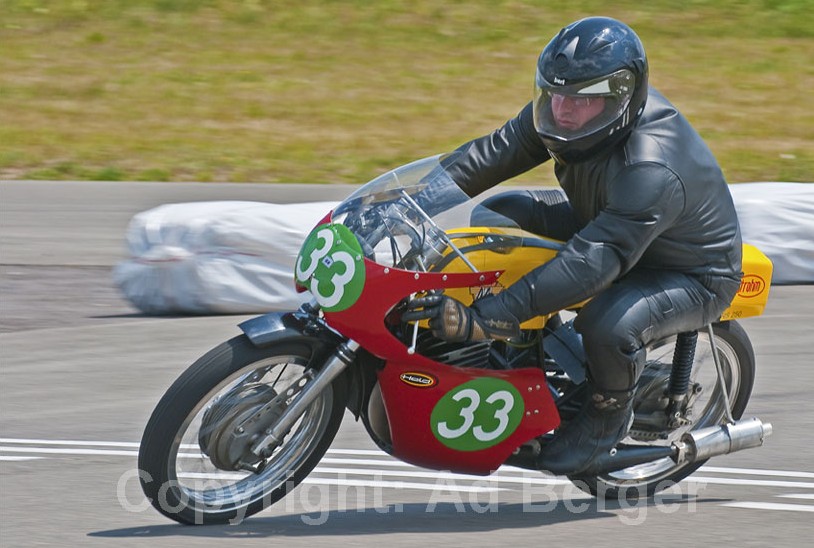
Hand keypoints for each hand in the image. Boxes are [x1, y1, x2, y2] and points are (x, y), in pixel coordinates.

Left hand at [401, 294, 519, 342]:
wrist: (473, 323)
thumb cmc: (460, 312)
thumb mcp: (450, 302)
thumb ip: (437, 301)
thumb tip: (422, 301)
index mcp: (443, 301)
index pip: (425, 301)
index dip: (415, 304)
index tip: (408, 305)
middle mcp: (442, 311)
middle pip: (422, 314)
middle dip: (411, 316)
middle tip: (404, 317)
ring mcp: (443, 322)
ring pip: (430, 324)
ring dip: (435, 323)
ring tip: (445, 322)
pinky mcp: (444, 332)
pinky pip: (435, 332)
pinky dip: (439, 331)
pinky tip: (447, 328)